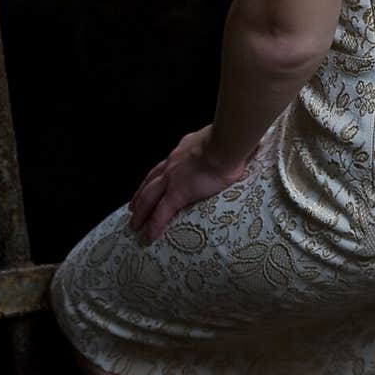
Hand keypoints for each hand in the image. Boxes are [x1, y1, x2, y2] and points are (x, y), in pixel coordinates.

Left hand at [126, 124, 255, 244]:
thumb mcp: (221, 137)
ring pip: (148, 197)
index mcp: (184, 149)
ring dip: (140, 211)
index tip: (152, 182)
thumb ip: (224, 144)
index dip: (157, 174)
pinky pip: (160, 214)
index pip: (167, 163)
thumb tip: (242, 145)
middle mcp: (173, 162)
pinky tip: (147, 237)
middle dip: (141, 194)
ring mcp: (172, 178)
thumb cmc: (230, 140)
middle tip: (132, 207)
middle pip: (150, 180)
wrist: (225, 145)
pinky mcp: (177, 194)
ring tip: (133, 224)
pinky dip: (152, 226)